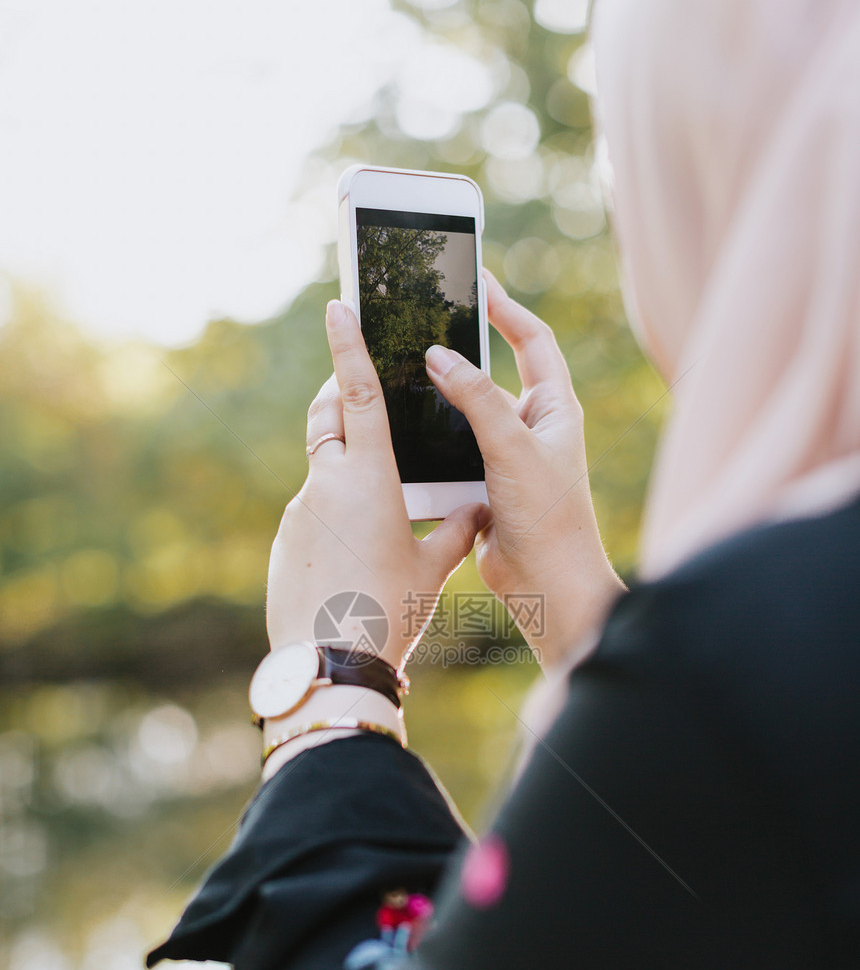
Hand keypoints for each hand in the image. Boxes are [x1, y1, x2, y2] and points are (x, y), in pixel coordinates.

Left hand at [266, 300, 488, 671]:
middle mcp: (326, 484)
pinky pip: (310, 512)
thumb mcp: (433, 570)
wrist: (329, 662)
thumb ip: (456, 531)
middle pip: (328, 420)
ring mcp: (298, 513)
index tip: (338, 307)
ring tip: (378, 511)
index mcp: (370, 478)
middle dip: (342, 399)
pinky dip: (331, 515)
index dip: (350, 347)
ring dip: (344, 471)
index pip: (359, 395)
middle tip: (364, 398)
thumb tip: (476, 511)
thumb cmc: (388, 610)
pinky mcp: (284, 542)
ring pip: (320, 470)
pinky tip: (352, 555)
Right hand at [425, 271, 624, 667]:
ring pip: (470, 413)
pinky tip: (408, 428)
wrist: (546, 585)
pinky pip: (456, 448)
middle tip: (429, 322)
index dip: (506, 309)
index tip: (476, 282)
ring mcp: (510, 456)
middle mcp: (535, 428)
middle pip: (497, 372)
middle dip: (465, 350)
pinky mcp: (486, 484)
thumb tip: (439, 356)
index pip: (534, 341)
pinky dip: (435, 438)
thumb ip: (477, 399)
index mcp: (556, 409)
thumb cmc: (548, 518)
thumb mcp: (512, 447)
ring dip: (444, 398)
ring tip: (408, 371)